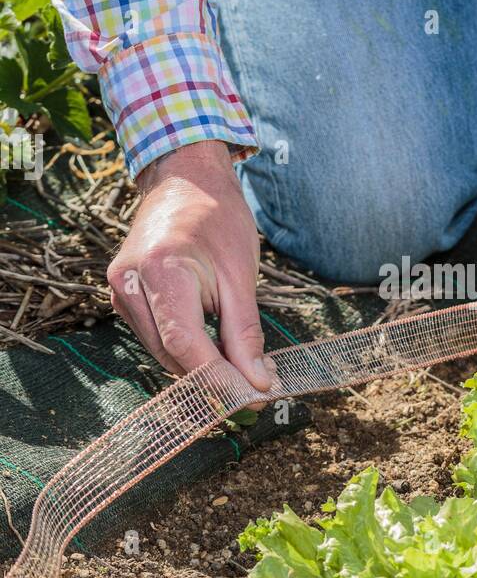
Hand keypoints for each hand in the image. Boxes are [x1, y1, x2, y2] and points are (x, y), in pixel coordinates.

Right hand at [107, 140, 272, 390]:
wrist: (185, 179)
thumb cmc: (218, 218)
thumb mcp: (241, 275)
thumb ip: (245, 333)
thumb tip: (257, 383)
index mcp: (161, 269)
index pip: (186, 344)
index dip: (218, 378)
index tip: (254, 398)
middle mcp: (129, 282)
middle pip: (170, 353)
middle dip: (212, 378)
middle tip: (255, 391)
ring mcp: (120, 289)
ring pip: (161, 351)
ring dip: (198, 367)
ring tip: (240, 371)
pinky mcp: (122, 294)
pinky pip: (154, 336)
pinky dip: (184, 349)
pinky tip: (212, 350)